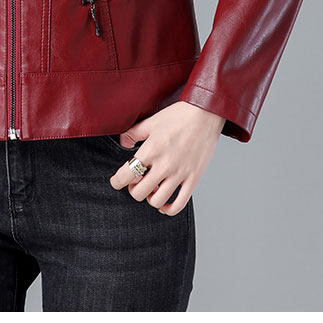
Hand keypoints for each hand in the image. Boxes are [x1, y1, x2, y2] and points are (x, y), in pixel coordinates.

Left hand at [109, 100, 224, 215]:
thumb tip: (123, 143)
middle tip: (135, 182)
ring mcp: (179, 174)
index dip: (116, 181)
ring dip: (149, 197)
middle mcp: (164, 165)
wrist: (205, 114)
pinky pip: (178, 204)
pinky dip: (168, 209)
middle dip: (133, 189)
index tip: (116, 181)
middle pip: (138, 192)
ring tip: (151, 188)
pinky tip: (163, 203)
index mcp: (151, 150)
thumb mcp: (151, 122)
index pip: (126, 175)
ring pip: (156, 201)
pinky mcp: (193, 179)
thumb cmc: (178, 115)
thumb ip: (133, 133)